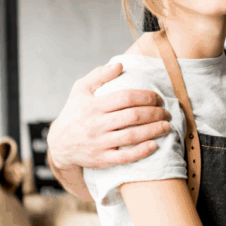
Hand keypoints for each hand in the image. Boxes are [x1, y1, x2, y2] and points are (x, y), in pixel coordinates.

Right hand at [47, 62, 171, 170]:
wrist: (59, 143)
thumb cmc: (75, 112)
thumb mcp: (80, 89)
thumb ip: (99, 75)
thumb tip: (120, 66)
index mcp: (93, 105)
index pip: (126, 97)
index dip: (146, 96)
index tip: (158, 98)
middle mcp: (96, 124)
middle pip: (133, 117)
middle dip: (155, 113)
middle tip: (167, 112)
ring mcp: (99, 143)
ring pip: (132, 136)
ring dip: (153, 130)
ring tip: (167, 126)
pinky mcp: (101, 159)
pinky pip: (125, 157)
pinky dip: (141, 151)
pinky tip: (154, 145)